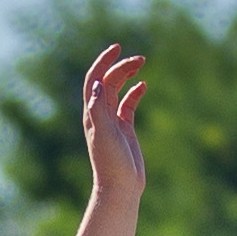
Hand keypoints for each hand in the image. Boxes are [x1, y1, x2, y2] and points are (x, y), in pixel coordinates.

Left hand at [73, 41, 147, 199]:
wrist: (120, 188)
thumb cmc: (110, 164)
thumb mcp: (104, 134)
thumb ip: (99, 110)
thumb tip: (98, 84)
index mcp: (92, 113)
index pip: (94, 80)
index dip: (103, 62)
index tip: (117, 48)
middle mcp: (100, 114)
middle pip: (108, 81)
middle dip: (121, 66)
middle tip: (140, 58)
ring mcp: (112, 121)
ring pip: (118, 90)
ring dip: (127, 75)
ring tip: (142, 63)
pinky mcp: (125, 130)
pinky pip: (128, 104)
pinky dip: (135, 92)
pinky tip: (144, 85)